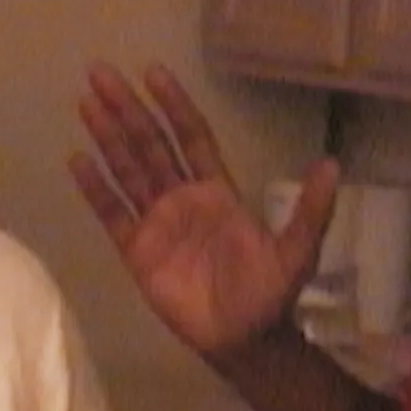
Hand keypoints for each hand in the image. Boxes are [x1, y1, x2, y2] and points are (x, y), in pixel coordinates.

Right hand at [69, 62, 337, 360]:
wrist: (244, 339)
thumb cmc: (270, 293)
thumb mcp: (298, 250)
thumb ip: (311, 209)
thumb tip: (333, 164)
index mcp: (217, 190)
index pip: (190, 136)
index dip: (173, 104)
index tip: (152, 71)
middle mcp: (183, 197)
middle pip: (150, 143)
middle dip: (127, 108)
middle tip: (100, 72)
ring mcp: (157, 221)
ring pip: (127, 169)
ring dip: (107, 136)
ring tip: (85, 101)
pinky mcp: (137, 250)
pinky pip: (112, 213)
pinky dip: (95, 187)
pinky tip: (77, 158)